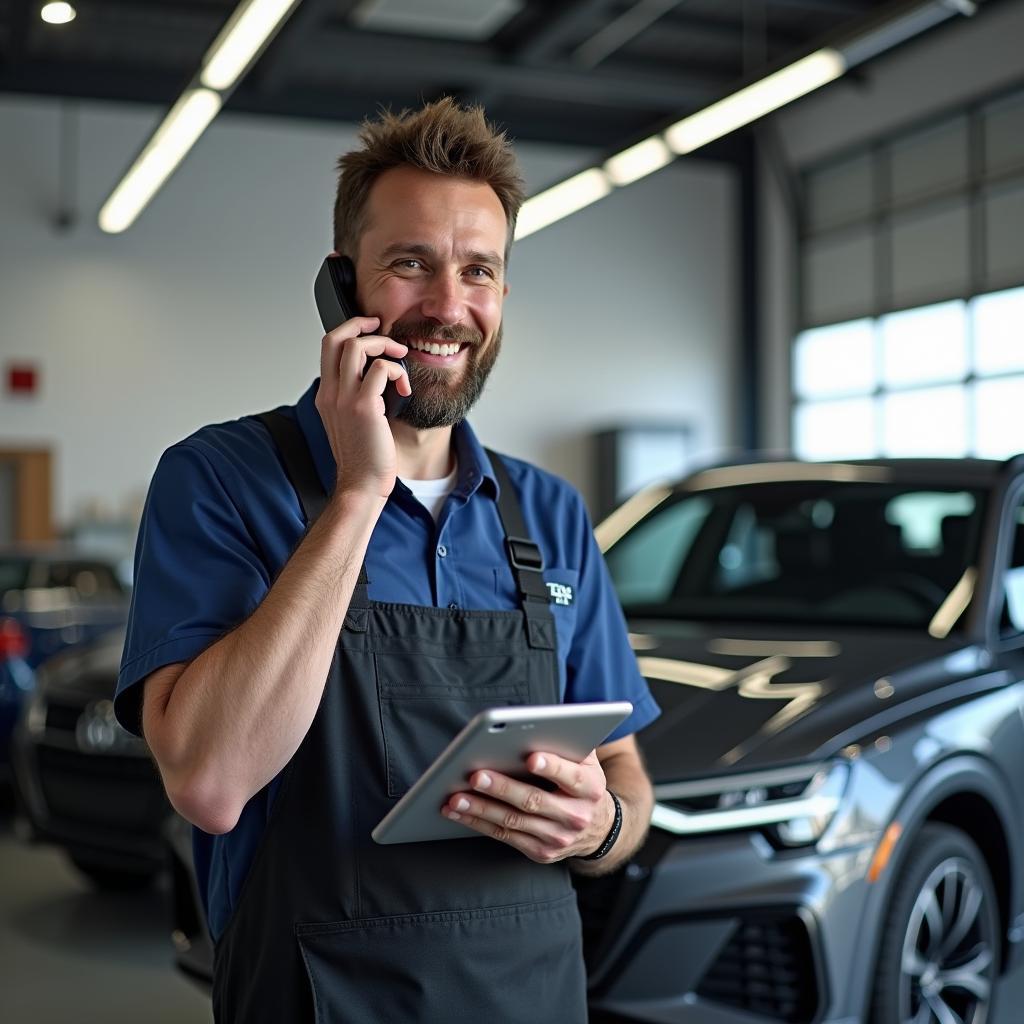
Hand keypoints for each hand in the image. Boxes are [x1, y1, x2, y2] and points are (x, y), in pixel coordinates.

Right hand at [314, 316, 410, 500]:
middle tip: (384, 328)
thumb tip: (377, 376)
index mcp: (326, 395)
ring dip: (384, 345)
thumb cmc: (363, 458)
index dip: (349, 330)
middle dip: (361, 324)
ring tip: (400, 357)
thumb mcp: (351, 422)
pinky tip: (405, 387)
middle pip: (335, 338)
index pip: (327, 347)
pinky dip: (397, 370)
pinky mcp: (364, 407)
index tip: (370, 328)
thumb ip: (355, 398)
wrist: (361, 484)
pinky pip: (381, 369)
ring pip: (357, 347)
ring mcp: (344, 399)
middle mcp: (330, 393)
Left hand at [442, 750, 614, 863]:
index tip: (531, 757)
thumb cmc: (582, 783)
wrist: (598, 828)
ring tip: (456, 797)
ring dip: (481, 809)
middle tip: (476, 775)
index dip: (552, 767)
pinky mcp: (540, 852)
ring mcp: (557, 838)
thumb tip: (537, 725)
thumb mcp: (587, 761)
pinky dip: (478, 823)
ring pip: (513, 821)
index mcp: (590, 788)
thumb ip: (568, 743)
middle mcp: (576, 816)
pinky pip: (504, 836)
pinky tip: (459, 812)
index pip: (571, 776)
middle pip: (534, 801)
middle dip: (502, 788)